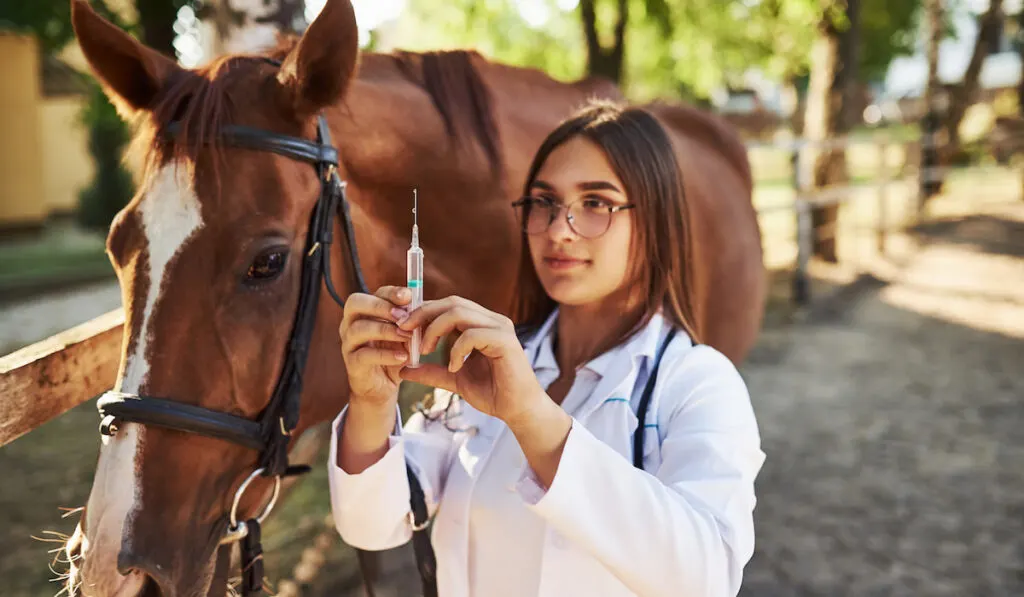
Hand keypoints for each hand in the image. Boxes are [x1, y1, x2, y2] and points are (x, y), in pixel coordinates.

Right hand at [339, 286, 413, 406]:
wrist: (383, 386)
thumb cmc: (393, 354)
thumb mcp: (405, 334)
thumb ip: (411, 321)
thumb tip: (422, 307)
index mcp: (365, 312)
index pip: (373, 293)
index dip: (390, 293)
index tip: (409, 296)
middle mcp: (351, 323)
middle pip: (355, 303)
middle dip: (380, 306)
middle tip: (402, 316)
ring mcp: (349, 343)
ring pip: (358, 329)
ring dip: (385, 330)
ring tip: (407, 336)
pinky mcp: (352, 363)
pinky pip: (364, 355)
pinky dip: (385, 355)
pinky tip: (403, 357)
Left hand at [397, 296, 545, 427]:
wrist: (518, 410)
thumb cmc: (493, 393)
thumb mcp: (454, 379)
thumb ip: (432, 372)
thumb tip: (404, 370)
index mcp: (482, 323)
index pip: (449, 305)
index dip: (424, 311)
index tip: (402, 327)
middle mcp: (492, 320)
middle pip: (452, 302)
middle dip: (423, 314)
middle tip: (404, 331)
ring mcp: (500, 328)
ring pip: (459, 312)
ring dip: (435, 329)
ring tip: (425, 351)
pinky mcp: (505, 341)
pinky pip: (471, 335)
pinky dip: (456, 350)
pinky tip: (454, 367)